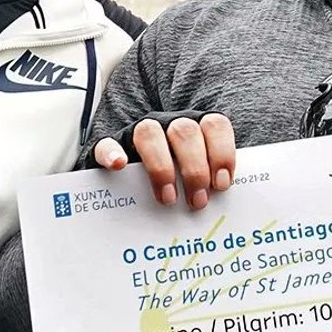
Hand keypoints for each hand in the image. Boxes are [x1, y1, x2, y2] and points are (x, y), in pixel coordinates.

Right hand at [93, 112, 234, 209]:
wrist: (132, 184)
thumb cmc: (178, 182)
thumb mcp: (198, 178)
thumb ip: (210, 183)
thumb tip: (224, 207)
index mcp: (196, 128)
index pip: (214, 125)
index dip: (222, 152)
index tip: (222, 184)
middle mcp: (169, 124)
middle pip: (185, 131)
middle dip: (195, 169)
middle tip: (198, 202)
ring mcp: (139, 131)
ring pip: (149, 132)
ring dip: (161, 166)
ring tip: (167, 198)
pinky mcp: (111, 144)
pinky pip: (107, 142)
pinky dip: (112, 152)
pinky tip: (119, 166)